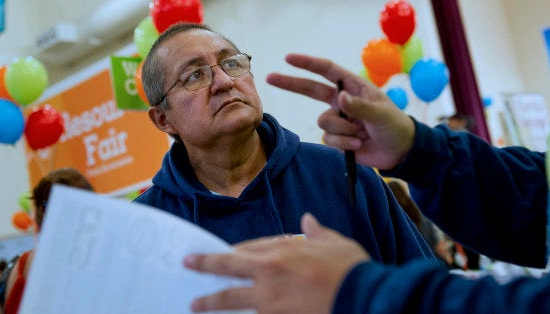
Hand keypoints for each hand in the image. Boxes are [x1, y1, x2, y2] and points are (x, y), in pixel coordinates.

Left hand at [184, 213, 369, 312]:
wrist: (362, 298)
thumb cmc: (350, 269)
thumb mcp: (334, 242)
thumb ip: (316, 232)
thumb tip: (308, 220)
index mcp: (280, 253)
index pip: (247, 249)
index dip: (232, 251)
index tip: (221, 253)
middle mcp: (269, 275)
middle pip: (228, 269)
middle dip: (205, 266)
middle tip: (187, 264)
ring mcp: (270, 301)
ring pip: (232, 300)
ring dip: (212, 301)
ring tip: (195, 304)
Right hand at [266, 53, 414, 169]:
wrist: (398, 151)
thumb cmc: (394, 125)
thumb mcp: (381, 114)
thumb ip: (360, 106)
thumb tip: (340, 98)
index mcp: (353, 87)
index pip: (327, 71)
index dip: (308, 63)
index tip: (288, 58)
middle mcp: (341, 101)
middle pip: (310, 90)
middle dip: (291, 84)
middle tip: (270, 77)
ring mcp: (338, 120)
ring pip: (323, 122)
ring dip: (342, 131)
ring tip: (361, 135)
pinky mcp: (336, 139)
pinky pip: (328, 139)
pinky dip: (343, 144)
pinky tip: (358, 145)